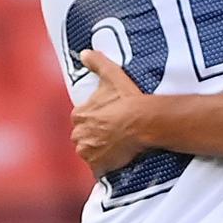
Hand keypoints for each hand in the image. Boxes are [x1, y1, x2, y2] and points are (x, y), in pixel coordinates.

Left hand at [71, 50, 150, 176]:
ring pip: (90, 153)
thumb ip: (97, 63)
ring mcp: (88, 153)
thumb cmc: (128, 99)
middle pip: (85, 137)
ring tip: (118, 147)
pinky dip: (106, 167)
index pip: (83, 120)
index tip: (109, 120)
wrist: (144, 122)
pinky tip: (118, 161)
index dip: (97, 120)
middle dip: (96, 137)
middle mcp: (79, 135)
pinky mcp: (98, 167)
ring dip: (100, 152)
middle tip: (114, 134)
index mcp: (79, 115)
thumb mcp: (112, 76)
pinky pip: (99, 170)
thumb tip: (85, 53)